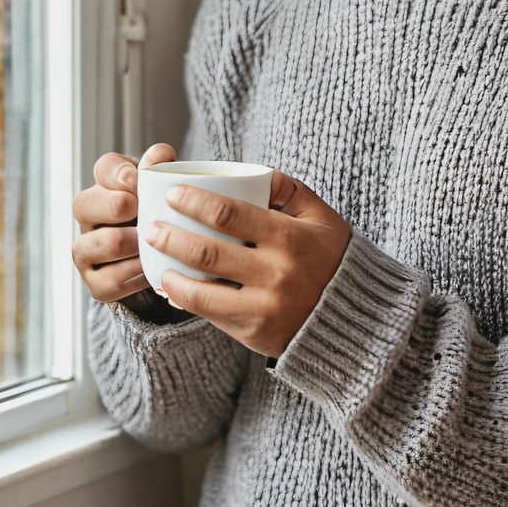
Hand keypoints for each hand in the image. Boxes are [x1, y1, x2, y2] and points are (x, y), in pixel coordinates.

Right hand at [72, 142, 176, 302]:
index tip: (135, 180)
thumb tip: (161, 155)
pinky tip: (150, 269)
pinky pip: (109, 280)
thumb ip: (161, 170)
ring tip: (150, 243)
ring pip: (95, 243)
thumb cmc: (161, 216)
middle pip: (84, 203)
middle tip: (140, 211)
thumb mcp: (164, 191)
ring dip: (128, 242)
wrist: (164, 260)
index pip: (104, 168)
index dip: (116, 173)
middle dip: (115, 206)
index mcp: (108, 186)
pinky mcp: (96, 283)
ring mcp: (88, 250)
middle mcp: (90, 215)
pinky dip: (134, 275)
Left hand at [144, 171, 352, 358]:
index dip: (195, 202)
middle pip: (208, 252)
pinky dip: (185, 299)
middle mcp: (275, 274)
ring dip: (170, 272)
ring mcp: (263, 307)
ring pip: (202, 290)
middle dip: (171, 236)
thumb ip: (292, 192)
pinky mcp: (254, 332)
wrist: (356, 320)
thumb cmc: (335, 260)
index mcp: (289, 238)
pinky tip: (171, 285)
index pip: (230, 214)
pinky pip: (210, 315)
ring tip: (155, 257)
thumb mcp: (323, 218)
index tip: (174, 194)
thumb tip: (261, 174)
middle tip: (151, 225)